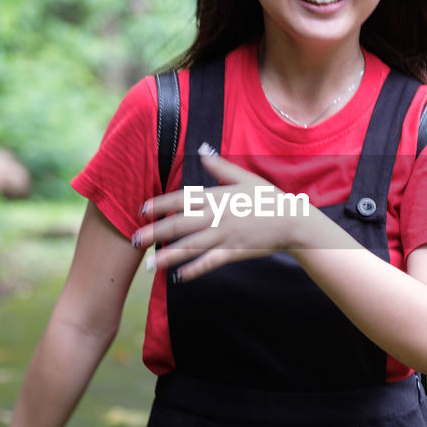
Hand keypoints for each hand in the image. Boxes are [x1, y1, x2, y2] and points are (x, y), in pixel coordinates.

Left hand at [133, 143, 313, 281]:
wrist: (291, 220)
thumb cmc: (268, 198)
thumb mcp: (244, 177)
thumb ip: (219, 166)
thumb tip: (201, 149)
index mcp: (217, 196)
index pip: (181, 200)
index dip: (160, 205)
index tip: (142, 210)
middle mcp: (217, 216)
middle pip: (179, 224)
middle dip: (154, 233)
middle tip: (135, 240)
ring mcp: (225, 235)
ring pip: (190, 246)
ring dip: (168, 257)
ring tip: (149, 265)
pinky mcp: (234, 251)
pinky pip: (209, 262)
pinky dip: (193, 270)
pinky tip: (179, 277)